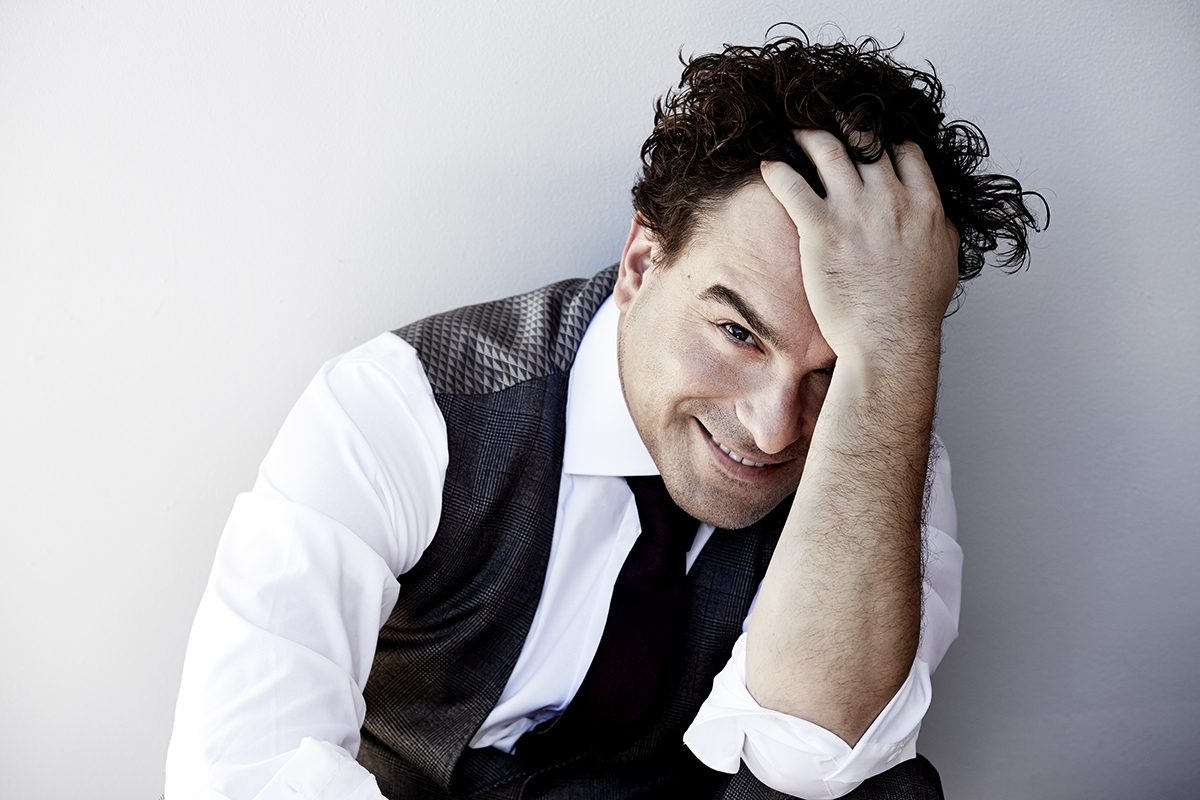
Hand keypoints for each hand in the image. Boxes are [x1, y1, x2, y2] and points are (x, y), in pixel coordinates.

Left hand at [760, 129, 959, 362]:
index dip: (886, 140)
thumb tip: (936, 215)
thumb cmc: (916, 309)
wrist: (889, 338)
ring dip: (807, 134)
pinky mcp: (821, 229)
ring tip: (793, 129)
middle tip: (829, 115)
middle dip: (847, 123)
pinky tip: (767, 165)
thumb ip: (940, 227)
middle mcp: (890, 197)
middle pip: (866, 140)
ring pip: (828, 150)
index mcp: (924, 203)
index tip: (872, 139)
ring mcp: (854, 210)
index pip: (905, 151)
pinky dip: (777, 170)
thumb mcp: (945, 260)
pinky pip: (792, 186)